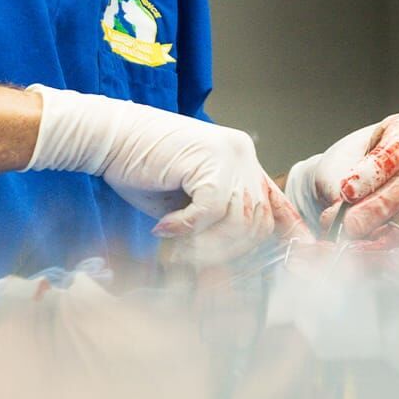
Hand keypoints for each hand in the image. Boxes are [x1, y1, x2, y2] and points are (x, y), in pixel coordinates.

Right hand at [27, 86, 280, 262]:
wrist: (107, 137)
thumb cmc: (140, 169)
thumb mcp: (186, 202)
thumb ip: (213, 223)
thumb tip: (229, 260)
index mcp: (242, 161)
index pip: (273, 204)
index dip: (284, 231)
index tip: (291, 255)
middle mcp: (243, 154)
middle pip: (257, 221)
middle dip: (228, 250)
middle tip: (193, 260)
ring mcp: (230, 154)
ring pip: (237, 220)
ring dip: (206, 245)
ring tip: (176, 249)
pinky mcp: (208, 160)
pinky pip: (209, 211)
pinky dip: (185, 227)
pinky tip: (162, 228)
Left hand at [284, 113, 398, 239]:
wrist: (356, 194)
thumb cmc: (348, 172)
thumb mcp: (336, 169)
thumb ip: (338, 187)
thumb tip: (340, 213)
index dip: (375, 169)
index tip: (348, 191)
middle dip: (382, 205)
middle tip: (352, 225)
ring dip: (398, 225)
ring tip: (366, 237)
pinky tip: (384, 247)